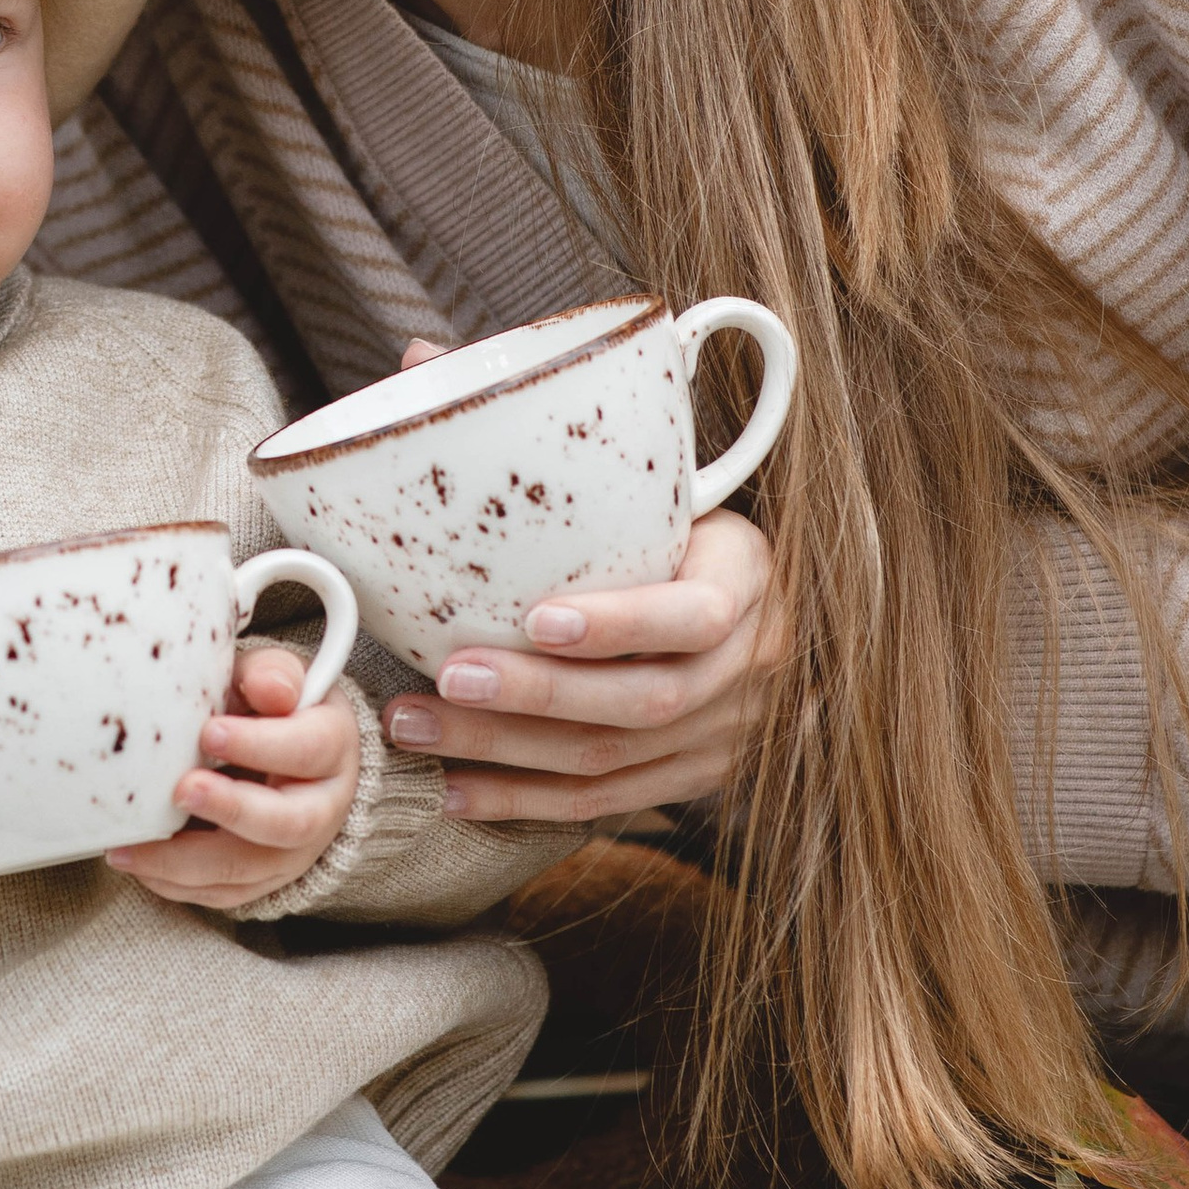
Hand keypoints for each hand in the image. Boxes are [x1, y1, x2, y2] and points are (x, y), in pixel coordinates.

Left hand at [106, 644, 357, 913]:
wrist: (295, 755)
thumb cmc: (275, 710)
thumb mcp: (279, 677)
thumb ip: (271, 676)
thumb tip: (268, 688)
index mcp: (330, 747)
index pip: (306, 749)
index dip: (260, 744)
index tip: (209, 731)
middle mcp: (321, 807)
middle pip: (285, 823)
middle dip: (230, 810)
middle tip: (181, 790)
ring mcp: (293, 852)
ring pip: (246, 870)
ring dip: (184, 861)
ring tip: (129, 846)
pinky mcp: (262, 880)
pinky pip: (221, 893)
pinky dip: (175, 883)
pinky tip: (137, 862)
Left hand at [382, 506, 786, 824]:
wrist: (772, 613)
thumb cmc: (693, 535)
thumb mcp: (678, 494)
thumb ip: (591, 468)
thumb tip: (441, 387)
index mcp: (749, 581)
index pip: (697, 614)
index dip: (619, 625)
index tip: (535, 620)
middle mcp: (747, 667)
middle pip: (643, 698)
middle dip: (536, 695)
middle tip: (448, 677)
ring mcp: (723, 734)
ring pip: (610, 756)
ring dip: (504, 749)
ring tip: (415, 728)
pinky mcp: (691, 778)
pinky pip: (601, 801)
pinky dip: (522, 799)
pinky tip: (452, 790)